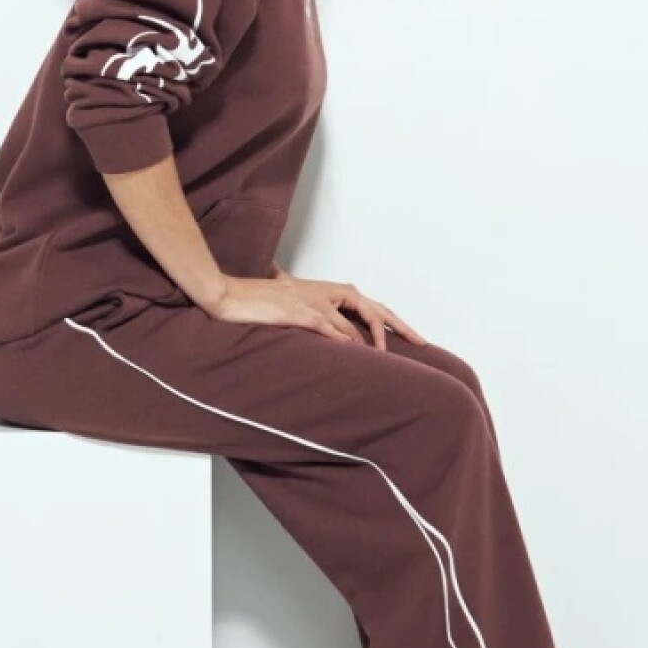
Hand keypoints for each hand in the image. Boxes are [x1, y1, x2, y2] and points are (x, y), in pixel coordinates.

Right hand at [208, 272, 427, 349]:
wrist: (226, 295)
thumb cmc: (252, 301)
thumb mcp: (283, 302)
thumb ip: (302, 311)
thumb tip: (315, 328)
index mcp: (322, 291)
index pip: (366, 303)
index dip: (390, 319)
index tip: (409, 336)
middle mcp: (321, 293)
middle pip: (370, 307)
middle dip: (397, 325)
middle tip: (421, 342)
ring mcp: (309, 301)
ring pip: (349, 319)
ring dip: (369, 339)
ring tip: (386, 357)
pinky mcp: (295, 311)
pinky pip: (324, 324)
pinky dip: (340, 336)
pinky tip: (354, 350)